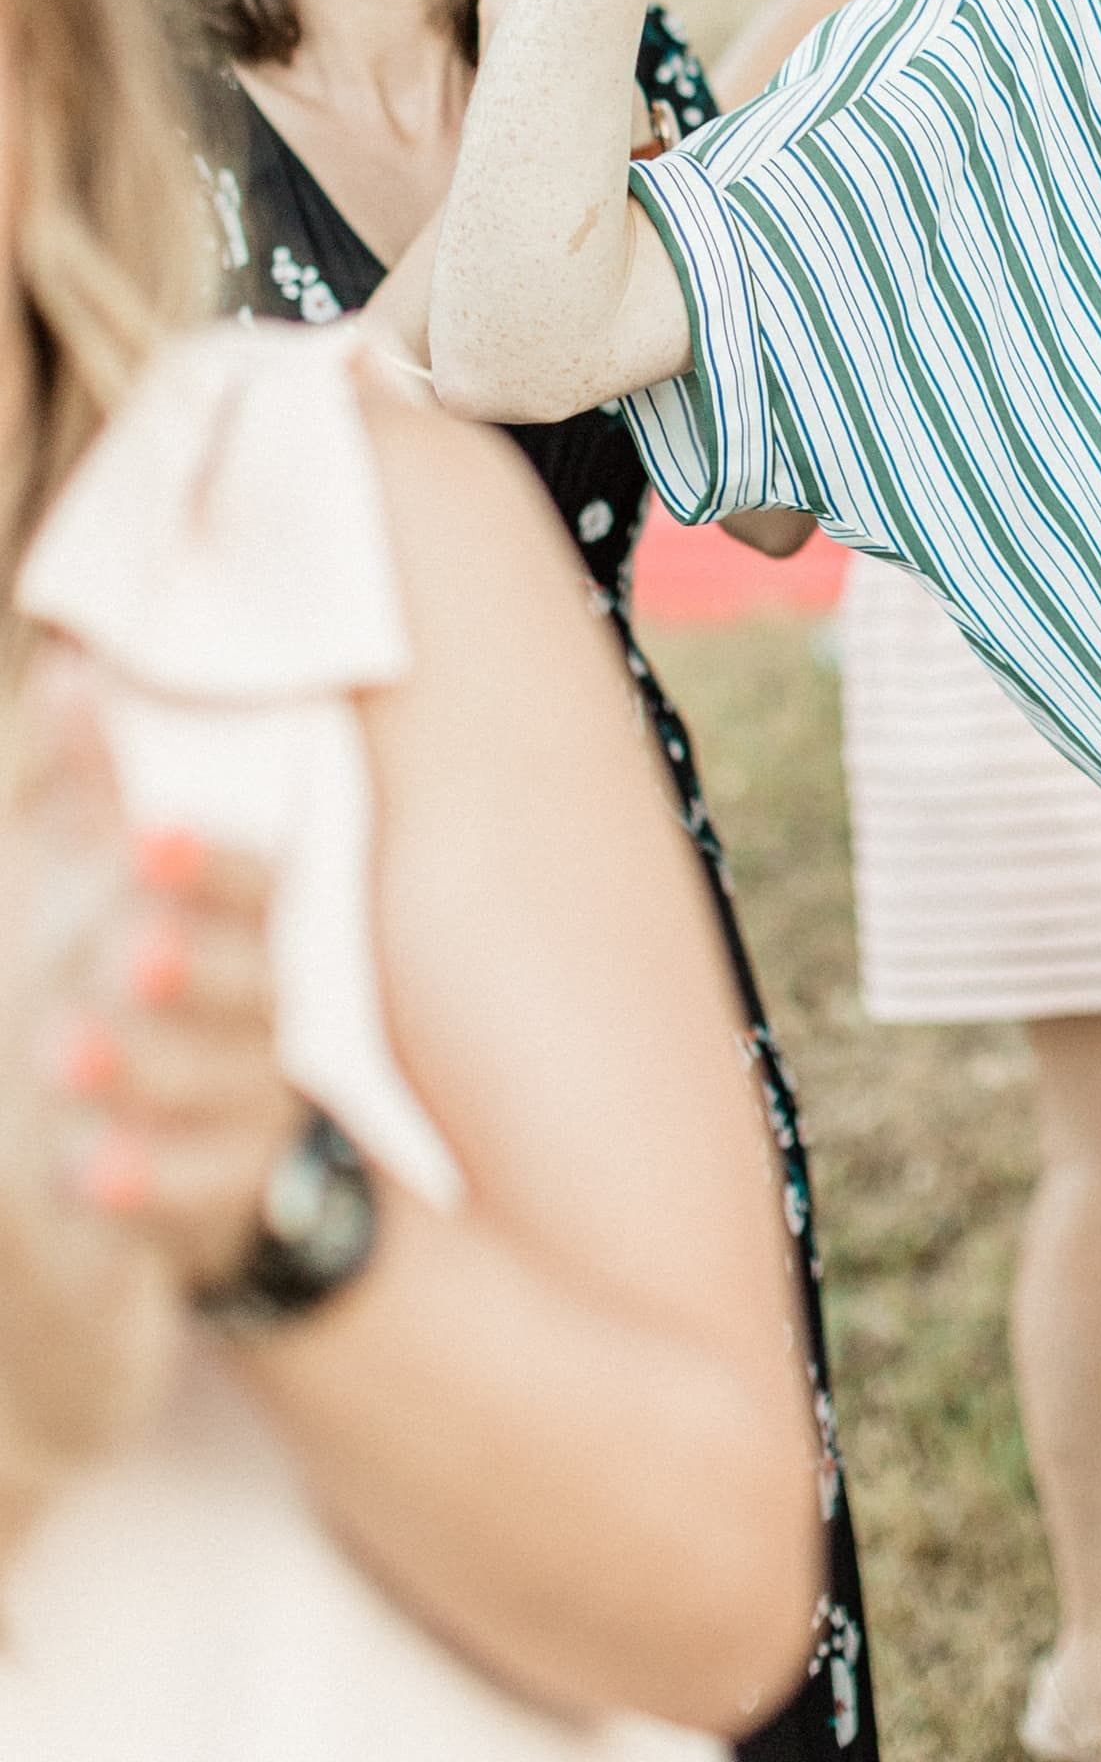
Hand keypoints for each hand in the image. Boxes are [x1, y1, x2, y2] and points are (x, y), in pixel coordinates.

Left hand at [17, 660, 299, 1297]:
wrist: (151, 1163)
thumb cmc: (121, 990)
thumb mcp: (91, 886)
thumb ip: (89, 787)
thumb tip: (73, 669)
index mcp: (241, 930)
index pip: (257, 889)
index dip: (210, 868)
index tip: (150, 839)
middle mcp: (263, 1017)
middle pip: (251, 988)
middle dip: (191, 968)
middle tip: (124, 951)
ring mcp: (251, 1116)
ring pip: (225, 1093)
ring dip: (142, 1070)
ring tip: (61, 1048)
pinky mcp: (219, 1207)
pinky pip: (199, 1200)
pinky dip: (146, 1183)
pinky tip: (90, 1164)